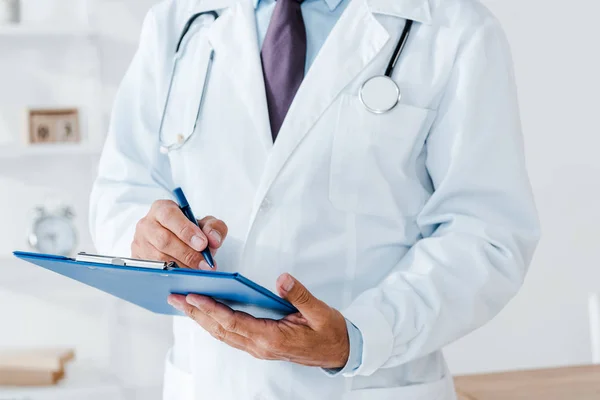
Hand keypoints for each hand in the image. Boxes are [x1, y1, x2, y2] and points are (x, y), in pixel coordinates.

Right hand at [132, 200, 227, 269]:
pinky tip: (185, 276)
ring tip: (198, 271)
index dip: (186, 231)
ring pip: (159, 258)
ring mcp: (140, 243)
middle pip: (164, 240)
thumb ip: (214, 227)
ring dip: (182, 267)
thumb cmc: (190, 231)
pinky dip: (172, 275)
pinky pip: (154, 270)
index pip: (170, 216)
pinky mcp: (138, 259)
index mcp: (162, 209)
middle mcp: (147, 224)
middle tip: (205, 263)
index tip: (202, 243)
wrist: (178, 243)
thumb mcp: (206, 224)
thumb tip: (213, 239)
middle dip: (188, 254)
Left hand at [168, 273, 349, 368]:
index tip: (193, 296)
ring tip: (183, 304)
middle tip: (175, 298)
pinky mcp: (260, 345)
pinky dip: (214, 323)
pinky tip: (206, 313)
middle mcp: (260, 346)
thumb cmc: (329, 332)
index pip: (234, 322)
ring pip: (223, 333)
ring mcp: (259, 348)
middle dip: (196, 314)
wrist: (338, 351)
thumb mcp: (319, 311)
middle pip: (220, 329)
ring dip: (201, 319)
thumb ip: (299, 295)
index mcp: (272, 337)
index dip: (211, 309)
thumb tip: (282, 279)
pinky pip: (231, 334)